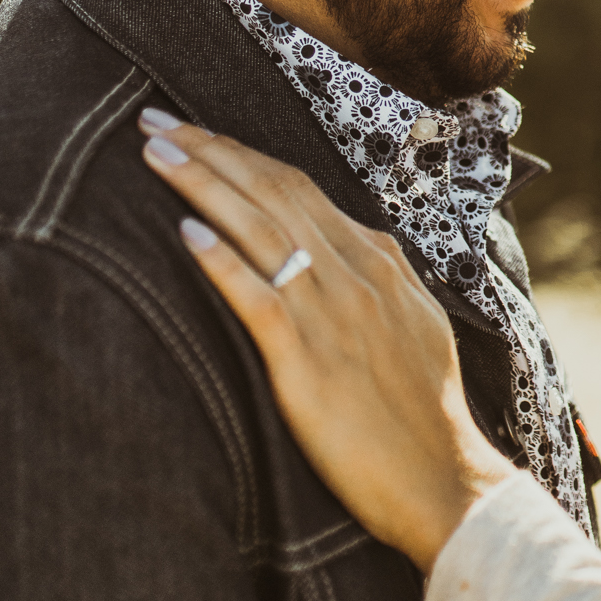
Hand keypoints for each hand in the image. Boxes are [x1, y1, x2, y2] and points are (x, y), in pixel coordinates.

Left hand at [138, 112, 514, 573]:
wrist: (446, 481)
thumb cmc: (426, 415)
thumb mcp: (414, 326)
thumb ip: (380, 281)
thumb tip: (352, 248)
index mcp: (381, 262)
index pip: (301, 188)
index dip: (243, 154)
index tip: (196, 132)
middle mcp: (358, 274)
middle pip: (274, 191)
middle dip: (210, 150)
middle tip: (154, 119)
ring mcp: (335, 314)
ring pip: (260, 228)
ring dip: (203, 184)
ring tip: (156, 153)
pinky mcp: (310, 362)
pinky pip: (260, 298)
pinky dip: (221, 262)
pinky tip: (186, 234)